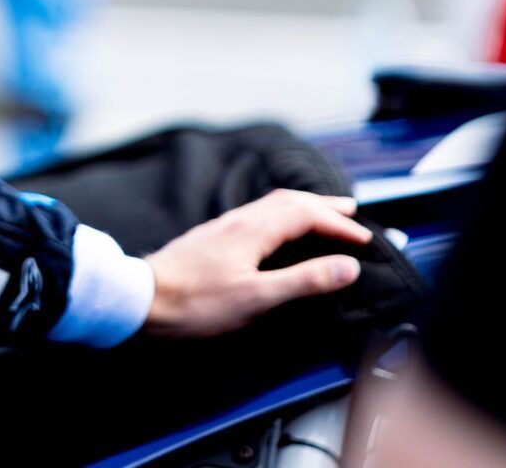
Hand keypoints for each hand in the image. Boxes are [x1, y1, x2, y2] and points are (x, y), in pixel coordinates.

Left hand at [143, 188, 372, 338]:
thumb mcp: (257, 298)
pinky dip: (280, 214)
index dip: (338, 224)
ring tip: (321, 214)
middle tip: (352, 211)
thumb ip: (304, 281)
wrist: (142, 299)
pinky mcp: (212, 237)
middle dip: (323, 206)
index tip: (364, 239)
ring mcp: (223, 226)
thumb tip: (347, 265)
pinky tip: (275, 229)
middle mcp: (239, 219)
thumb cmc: (197, 304)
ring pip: (271, 205)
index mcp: (254, 229)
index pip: (307, 214)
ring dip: (302, 207)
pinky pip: (256, 214)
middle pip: (289, 202)